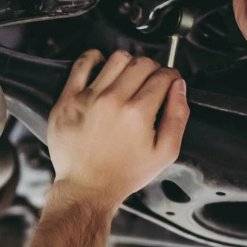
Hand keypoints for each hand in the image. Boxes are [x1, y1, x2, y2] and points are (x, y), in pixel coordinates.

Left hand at [48, 50, 189, 209]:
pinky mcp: (67, 99)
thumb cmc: (124, 173)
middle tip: (151, 82)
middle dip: (153, 69)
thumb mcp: (165, 153)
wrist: (86, 188)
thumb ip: (178, 116)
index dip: (171, 77)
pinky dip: (94, 58)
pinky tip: (101, 66)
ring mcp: (87, 98)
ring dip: (129, 64)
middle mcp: (112, 100)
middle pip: (142, 63)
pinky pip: (82, 64)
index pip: (163, 76)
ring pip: (116, 59)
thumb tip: (178, 86)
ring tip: (128, 78)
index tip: (168, 82)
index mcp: (138, 113)